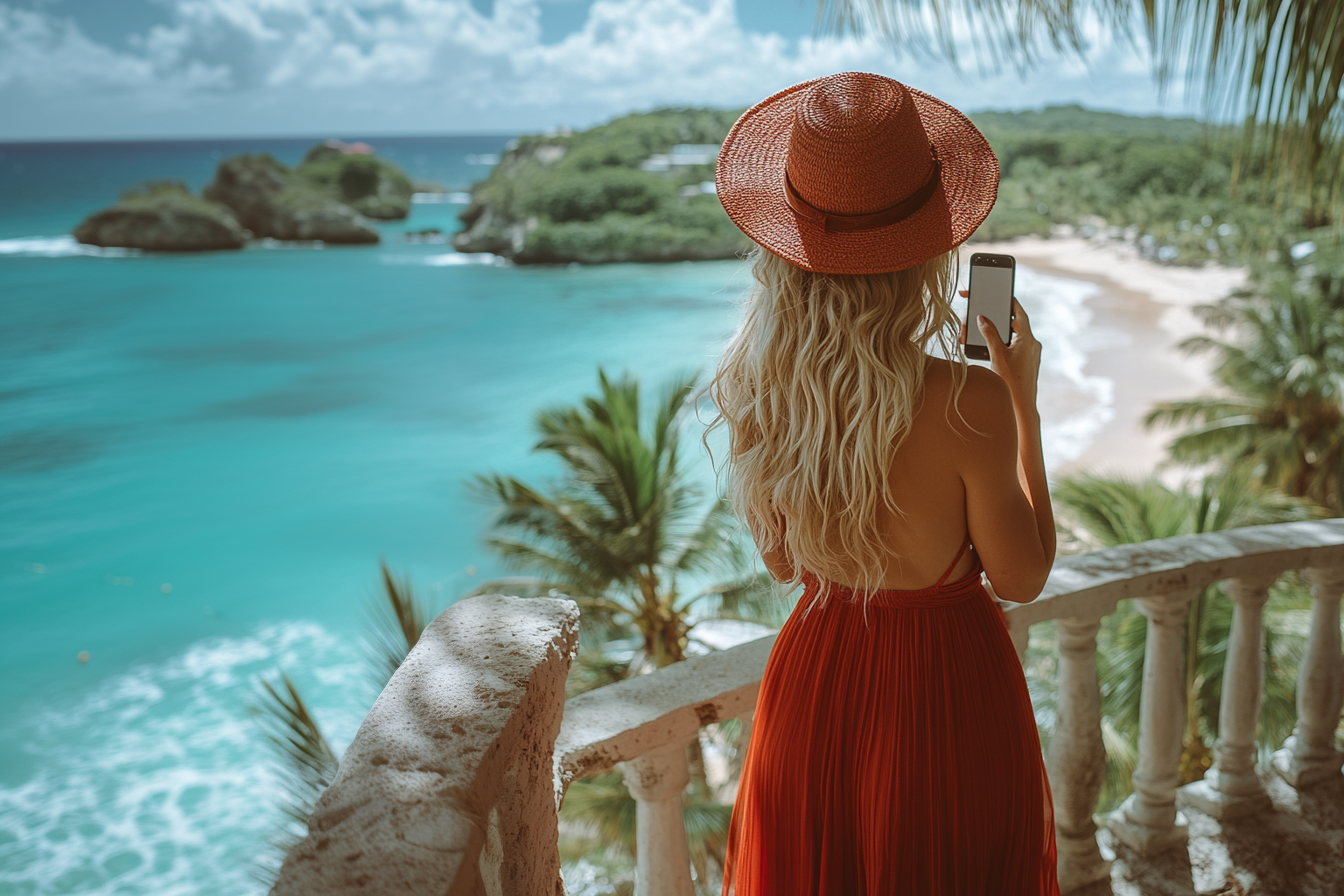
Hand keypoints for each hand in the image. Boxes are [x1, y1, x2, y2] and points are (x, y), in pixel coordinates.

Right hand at [959, 292, 1040, 409]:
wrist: (1022, 405)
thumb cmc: (1010, 382)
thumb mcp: (997, 356)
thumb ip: (989, 335)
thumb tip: (982, 318)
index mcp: (1028, 339)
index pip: (1019, 313)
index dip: (1011, 302)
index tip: (1002, 294)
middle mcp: (1032, 344)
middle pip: (1016, 324)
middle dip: (1002, 319)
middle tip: (989, 314)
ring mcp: (1032, 354)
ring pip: (1016, 336)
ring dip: (1002, 332)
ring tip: (988, 334)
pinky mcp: (1028, 362)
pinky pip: (1017, 346)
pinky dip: (1006, 343)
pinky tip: (995, 349)